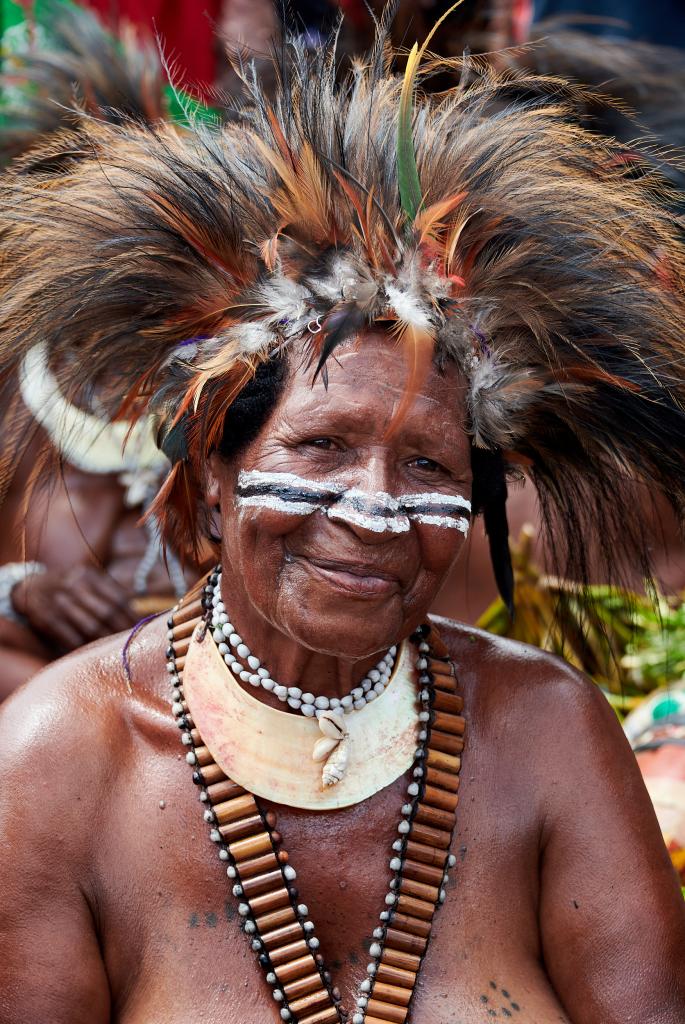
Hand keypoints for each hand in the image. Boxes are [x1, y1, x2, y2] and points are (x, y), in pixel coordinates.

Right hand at [12, 565, 136, 652]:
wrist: (28, 586)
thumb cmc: (67, 586)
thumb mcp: (87, 579)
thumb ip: (109, 591)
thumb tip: (136, 612)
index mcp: (89, 576)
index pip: (118, 598)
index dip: (132, 616)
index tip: (142, 628)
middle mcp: (74, 586)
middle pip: (107, 613)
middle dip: (122, 631)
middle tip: (133, 644)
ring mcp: (59, 602)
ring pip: (90, 627)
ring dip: (106, 641)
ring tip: (118, 651)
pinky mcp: (46, 618)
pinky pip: (70, 637)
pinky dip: (83, 647)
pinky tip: (93, 653)